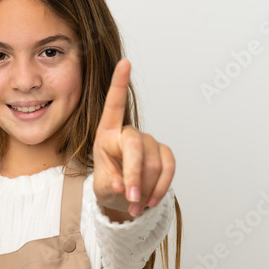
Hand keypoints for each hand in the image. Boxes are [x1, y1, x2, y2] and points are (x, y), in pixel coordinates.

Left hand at [92, 58, 174, 218]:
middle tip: (131, 199)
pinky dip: (160, 188)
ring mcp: (148, 142)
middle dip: (134, 175)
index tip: (125, 62)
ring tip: (135, 207)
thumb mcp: (101, 187)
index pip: (113, 105)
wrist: (123, 198)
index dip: (119, 83)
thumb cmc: (108, 185)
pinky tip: (150, 201)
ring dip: (145, 189)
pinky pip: (168, 168)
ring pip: (153, 163)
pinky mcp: (164, 153)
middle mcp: (128, 133)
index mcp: (106, 133)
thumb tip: (122, 187)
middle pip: (135, 146)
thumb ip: (109, 185)